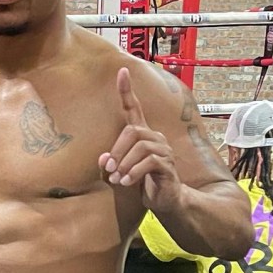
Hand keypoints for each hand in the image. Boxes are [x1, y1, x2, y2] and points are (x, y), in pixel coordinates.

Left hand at [98, 67, 182, 210]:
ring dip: (124, 163)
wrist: (166, 201)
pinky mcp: (168, 165)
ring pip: (140, 147)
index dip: (127, 91)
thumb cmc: (143, 183)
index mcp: (143, 135)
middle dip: (117, 150)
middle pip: (132, 131)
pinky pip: (149, 162)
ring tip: (118, 179)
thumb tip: (104, 159)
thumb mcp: (121, 171)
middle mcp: (155, 138)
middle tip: (109, 168)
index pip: (135, 108)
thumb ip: (111, 163)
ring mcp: (164, 151)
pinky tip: (127, 182)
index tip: (122, 71)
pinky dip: (134, 172)